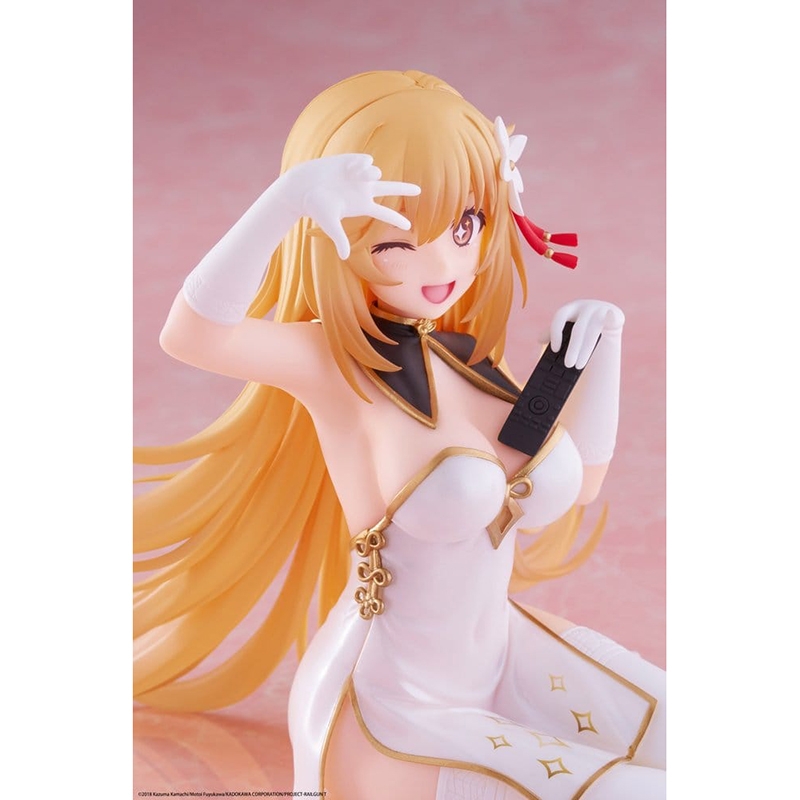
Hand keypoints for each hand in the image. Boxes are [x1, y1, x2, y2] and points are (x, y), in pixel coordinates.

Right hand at [277, 154, 420, 258]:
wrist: (303, 185)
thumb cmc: (315, 206)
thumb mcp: (329, 223)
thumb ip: (339, 238)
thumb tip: (344, 257)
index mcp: (361, 206)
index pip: (384, 214)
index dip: (397, 219)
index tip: (410, 227)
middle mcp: (363, 191)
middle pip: (390, 190)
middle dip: (404, 189)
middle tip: (418, 190)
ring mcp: (359, 176)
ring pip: (377, 173)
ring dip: (370, 174)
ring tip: (355, 176)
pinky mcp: (353, 163)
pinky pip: (367, 161)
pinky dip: (361, 164)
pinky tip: (349, 168)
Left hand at [547, 300, 624, 368]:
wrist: (605, 315)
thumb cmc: (581, 324)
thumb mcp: (567, 326)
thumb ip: (554, 332)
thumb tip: (540, 340)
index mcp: (570, 308)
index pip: (560, 317)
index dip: (556, 333)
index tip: (555, 349)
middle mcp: (585, 307)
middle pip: (578, 329)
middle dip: (573, 348)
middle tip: (568, 365)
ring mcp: (600, 310)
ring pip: (593, 331)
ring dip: (586, 350)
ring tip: (579, 365)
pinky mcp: (614, 315)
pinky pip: (611, 318)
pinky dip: (611, 318)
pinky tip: (609, 320)